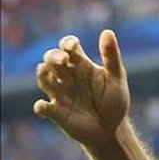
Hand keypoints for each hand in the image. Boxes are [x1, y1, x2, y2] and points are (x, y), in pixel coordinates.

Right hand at [34, 29, 129, 147]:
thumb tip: (108, 32)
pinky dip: (41, 106)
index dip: (68, 44)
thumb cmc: (114, 100)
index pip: (68, 47)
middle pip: (52, 59)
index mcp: (81, 64)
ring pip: (44, 78)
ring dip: (44, 75)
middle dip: (54, 57)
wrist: (112, 128)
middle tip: (63, 60)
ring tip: (47, 72)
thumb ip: (111, 56)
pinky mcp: (56, 112)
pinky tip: (43, 105)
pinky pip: (43, 107)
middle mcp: (67, 76)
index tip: (73, 47)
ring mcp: (60, 93)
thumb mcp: (116, 77)